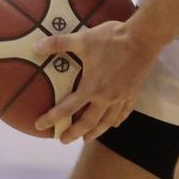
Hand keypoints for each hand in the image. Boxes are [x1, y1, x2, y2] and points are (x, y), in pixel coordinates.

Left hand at [31, 21, 157, 142]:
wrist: (143, 38)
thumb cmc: (112, 39)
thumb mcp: (82, 39)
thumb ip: (57, 43)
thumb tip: (34, 47)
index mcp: (92, 88)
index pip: (67, 108)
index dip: (52, 118)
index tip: (40, 125)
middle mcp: (106, 98)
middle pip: (88, 123)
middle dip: (74, 133)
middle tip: (63, 140)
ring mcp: (121, 97)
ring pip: (107, 121)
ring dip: (96, 132)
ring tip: (87, 138)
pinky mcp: (133, 92)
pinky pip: (125, 112)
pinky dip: (118, 120)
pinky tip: (115, 123)